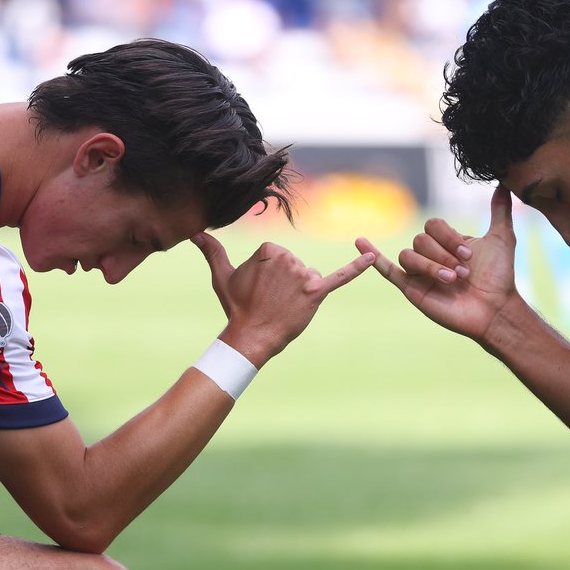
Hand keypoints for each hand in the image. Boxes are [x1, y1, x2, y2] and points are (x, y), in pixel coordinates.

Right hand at [192, 233, 374, 366]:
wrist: (251, 336)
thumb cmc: (237, 306)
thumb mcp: (222, 276)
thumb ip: (213, 252)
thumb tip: (196, 233)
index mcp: (268, 249)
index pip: (277, 255)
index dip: (269, 274)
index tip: (259, 288)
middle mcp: (288, 258)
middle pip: (295, 265)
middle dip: (286, 282)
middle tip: (270, 299)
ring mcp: (303, 275)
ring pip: (309, 276)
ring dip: (300, 290)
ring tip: (284, 305)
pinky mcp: (317, 292)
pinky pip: (341, 277)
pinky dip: (358, 267)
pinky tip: (374, 257)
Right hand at [356, 185, 520, 340]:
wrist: (494, 310)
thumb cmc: (499, 278)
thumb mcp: (502, 238)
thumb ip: (499, 211)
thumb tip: (501, 183)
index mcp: (446, 243)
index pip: (433, 226)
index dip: (448, 237)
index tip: (470, 255)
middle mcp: (430, 255)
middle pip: (420, 240)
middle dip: (443, 255)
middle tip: (463, 272)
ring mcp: (419, 272)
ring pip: (408, 255)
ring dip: (429, 266)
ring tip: (451, 280)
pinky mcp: (411, 289)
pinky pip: (387, 269)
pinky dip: (372, 255)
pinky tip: (360, 241)